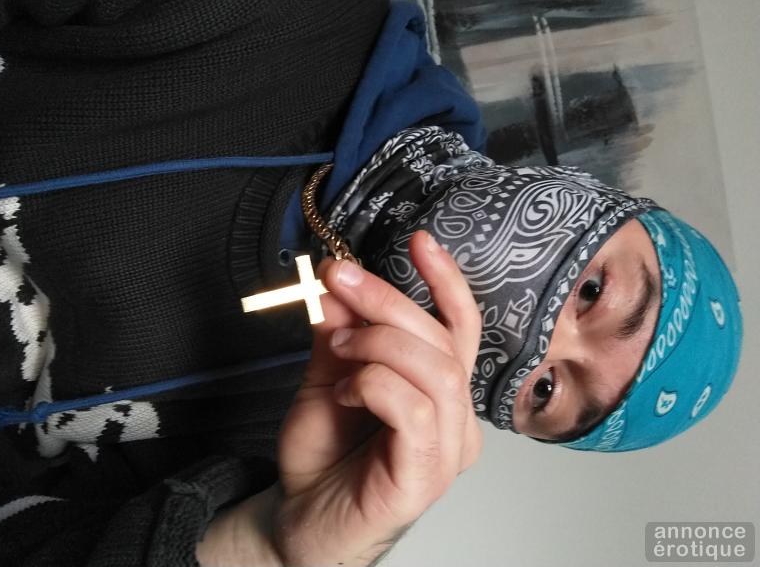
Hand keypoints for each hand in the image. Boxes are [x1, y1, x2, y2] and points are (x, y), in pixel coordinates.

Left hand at [273, 230, 482, 566]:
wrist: (300, 520)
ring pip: (436, 369)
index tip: (420, 241)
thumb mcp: (328, 376)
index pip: (461, 327)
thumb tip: (341, 285)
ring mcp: (447, 450)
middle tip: (339, 281)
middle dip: (387, 299)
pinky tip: (346, 391)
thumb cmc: (324, 455)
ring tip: (338, 348)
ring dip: (378, 343)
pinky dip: (375, 384)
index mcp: (441, 392)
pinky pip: (416, 410)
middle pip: (443, 339)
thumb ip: (340, 333)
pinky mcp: (425, 475)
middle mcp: (456, 419)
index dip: (447, 281)